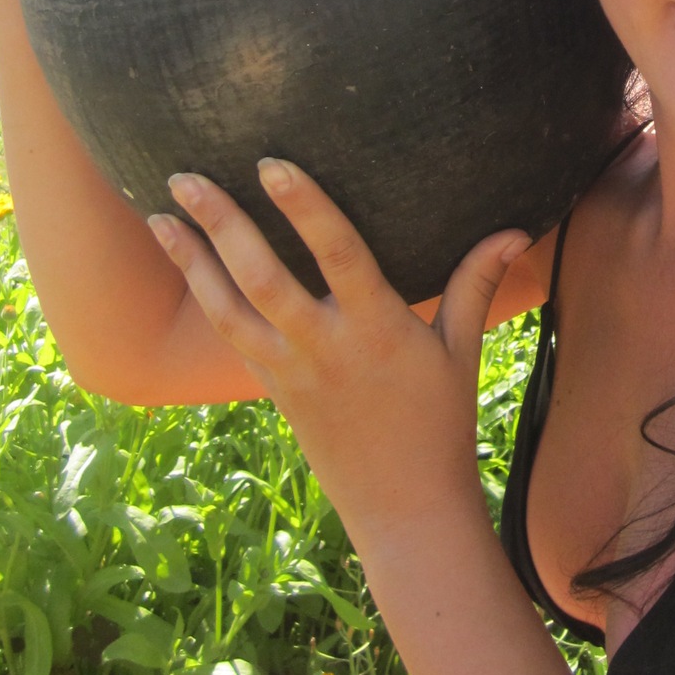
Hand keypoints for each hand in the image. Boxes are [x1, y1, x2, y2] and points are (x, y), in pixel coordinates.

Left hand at [149, 161, 529, 545]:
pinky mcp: (273, 390)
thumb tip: (516, 230)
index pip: (338, 254)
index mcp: (379, 329)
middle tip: (185, 174)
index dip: (305, 208)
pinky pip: (230, 337)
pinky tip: (183, 264)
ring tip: (157, 213)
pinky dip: (203, 297)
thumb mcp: (463, 352)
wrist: (404, 510)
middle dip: (221, 224)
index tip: (271, 164)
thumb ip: (476, 285)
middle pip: (262, 278)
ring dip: (190, 260)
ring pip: (228, 309)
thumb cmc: (441, 424)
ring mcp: (291, 372)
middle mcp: (326, 348)